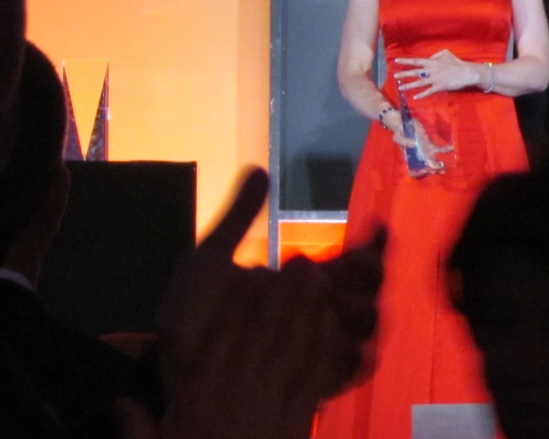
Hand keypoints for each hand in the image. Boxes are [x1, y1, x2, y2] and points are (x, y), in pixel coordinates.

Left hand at [132, 167, 386, 438]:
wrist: (173, 362)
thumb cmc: (193, 314)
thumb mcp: (209, 260)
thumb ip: (238, 215)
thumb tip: (260, 170)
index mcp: (306, 282)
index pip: (355, 260)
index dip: (373, 244)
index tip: (376, 228)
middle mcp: (321, 312)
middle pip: (371, 292)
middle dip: (369, 279)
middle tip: (354, 270)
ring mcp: (321, 346)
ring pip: (367, 326)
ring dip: (359, 312)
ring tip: (332, 304)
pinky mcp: (318, 379)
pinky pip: (353, 365)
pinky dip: (348, 351)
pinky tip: (327, 339)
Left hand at [394, 49, 485, 98]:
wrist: (466, 73)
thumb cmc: (456, 63)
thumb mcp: (446, 53)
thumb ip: (436, 54)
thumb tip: (430, 57)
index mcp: (432, 62)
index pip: (416, 61)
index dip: (405, 61)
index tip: (396, 60)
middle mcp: (431, 70)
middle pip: (414, 72)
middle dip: (404, 74)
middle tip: (394, 76)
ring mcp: (435, 79)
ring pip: (419, 83)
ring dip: (409, 86)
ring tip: (400, 88)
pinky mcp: (439, 87)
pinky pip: (428, 91)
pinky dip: (421, 95)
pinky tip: (415, 97)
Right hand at [397, 119, 452, 173]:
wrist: (403, 124)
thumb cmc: (399, 132)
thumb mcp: (397, 137)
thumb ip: (403, 141)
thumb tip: (414, 145)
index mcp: (409, 158)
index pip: (413, 171)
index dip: (418, 173)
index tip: (424, 170)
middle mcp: (418, 157)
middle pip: (426, 168)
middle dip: (432, 170)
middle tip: (437, 169)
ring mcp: (425, 151)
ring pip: (434, 161)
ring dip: (440, 165)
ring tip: (444, 166)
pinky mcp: (429, 144)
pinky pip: (438, 149)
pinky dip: (445, 149)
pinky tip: (451, 148)